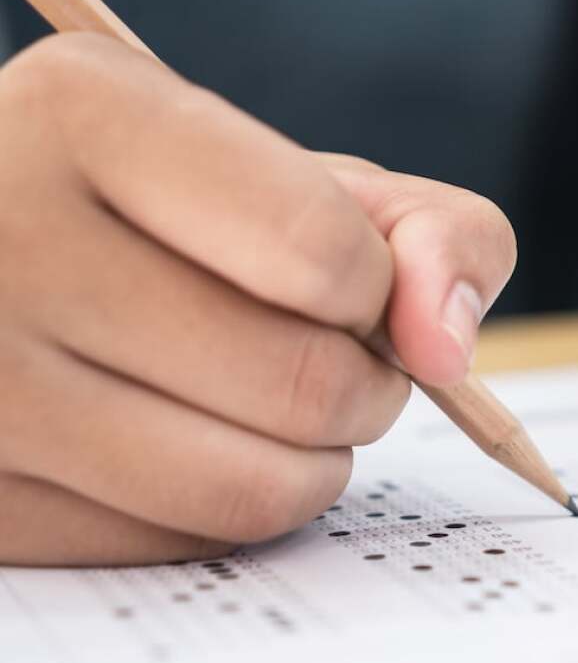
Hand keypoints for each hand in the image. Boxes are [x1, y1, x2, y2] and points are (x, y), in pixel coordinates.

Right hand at [0, 34, 515, 565]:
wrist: (11, 268)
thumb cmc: (183, 221)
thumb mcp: (298, 178)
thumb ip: (426, 230)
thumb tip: (447, 347)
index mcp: (90, 116)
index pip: (325, 253)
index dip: (375, 289)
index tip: (354, 285)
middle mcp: (5, 242)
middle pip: (306, 386)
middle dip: (364, 384)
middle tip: (326, 355)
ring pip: (254, 490)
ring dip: (315, 461)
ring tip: (275, 406)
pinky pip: (186, 546)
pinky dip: (230, 507)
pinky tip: (189, 443)